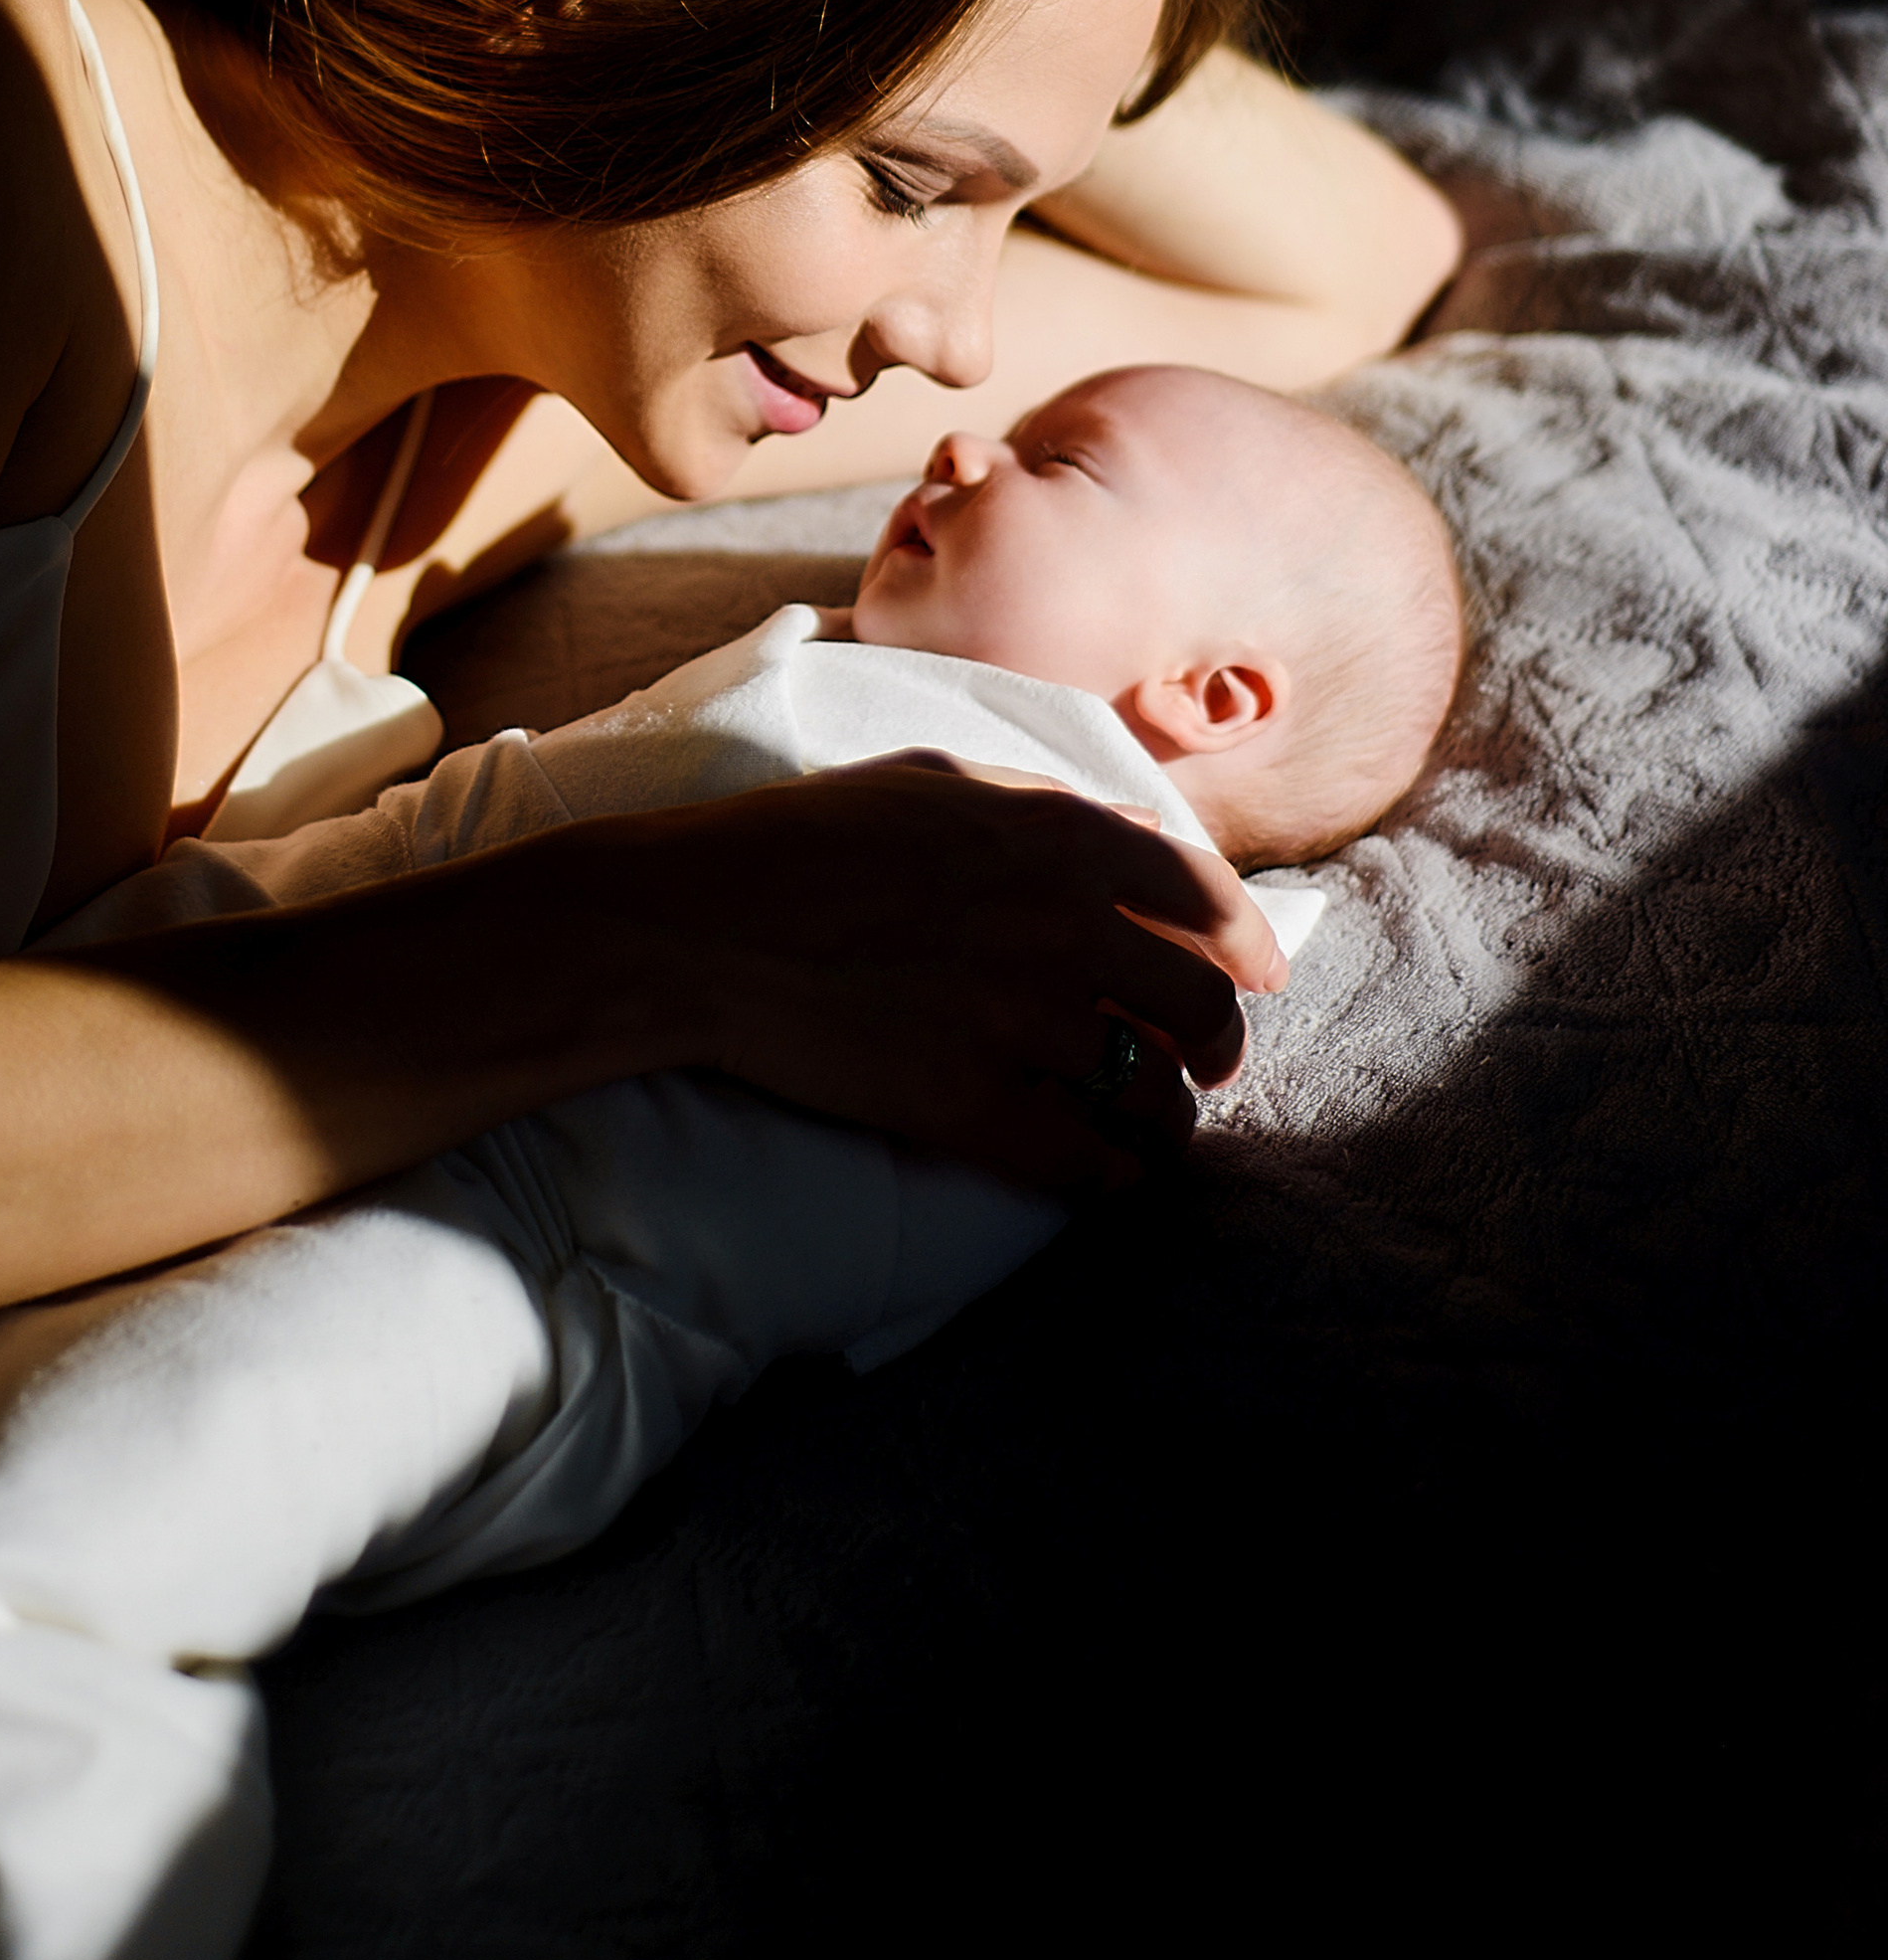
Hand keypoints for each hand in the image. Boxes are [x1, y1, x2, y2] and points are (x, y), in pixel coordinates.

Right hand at [634, 751, 1279, 1197]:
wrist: (701, 924)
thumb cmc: (803, 841)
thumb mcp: (934, 781)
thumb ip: (1043, 804)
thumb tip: (1131, 828)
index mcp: (1058, 840)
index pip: (1206, 898)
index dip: (1248, 947)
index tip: (1258, 977)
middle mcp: (1062, 928)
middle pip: (1201, 1003)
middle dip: (1218, 1043)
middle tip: (1206, 1064)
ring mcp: (1020, 1022)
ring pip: (1155, 1091)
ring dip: (1171, 1116)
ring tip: (1158, 1129)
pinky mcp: (971, 1105)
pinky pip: (1084, 1159)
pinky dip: (1110, 1176)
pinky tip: (1106, 1178)